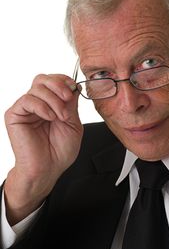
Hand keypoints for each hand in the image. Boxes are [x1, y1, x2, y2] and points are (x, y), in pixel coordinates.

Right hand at [4, 74, 82, 224]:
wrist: (48, 169)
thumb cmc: (59, 151)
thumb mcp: (73, 123)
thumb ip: (71, 104)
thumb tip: (72, 86)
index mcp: (50, 104)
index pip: (53, 81)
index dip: (63, 80)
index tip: (73, 87)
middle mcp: (37, 104)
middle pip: (42, 79)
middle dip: (58, 85)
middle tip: (67, 98)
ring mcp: (25, 109)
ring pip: (36, 88)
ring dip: (53, 100)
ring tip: (61, 116)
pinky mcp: (15, 115)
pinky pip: (27, 100)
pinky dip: (42, 106)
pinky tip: (49, 118)